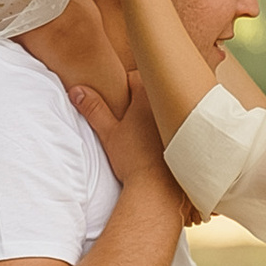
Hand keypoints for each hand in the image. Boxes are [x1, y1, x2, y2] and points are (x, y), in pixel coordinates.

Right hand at [73, 66, 182, 201]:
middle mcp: (168, 105)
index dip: (125, 86)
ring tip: (146, 129)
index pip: (135, 77)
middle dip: (142, 97)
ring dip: (157, 112)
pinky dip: (171, 127)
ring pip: (166, 106)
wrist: (157, 188)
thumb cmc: (133, 159)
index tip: (120, 100)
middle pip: (153, 89)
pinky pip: (180, 123)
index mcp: (148, 97)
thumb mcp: (108, 133)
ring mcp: (180, 120)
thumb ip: (93, 110)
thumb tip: (76, 91)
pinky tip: (160, 142)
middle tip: (131, 113)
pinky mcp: (189, 137)